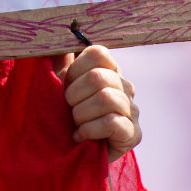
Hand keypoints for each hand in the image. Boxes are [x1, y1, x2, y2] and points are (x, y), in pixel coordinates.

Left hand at [57, 45, 140, 161]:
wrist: (71, 154)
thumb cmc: (64, 114)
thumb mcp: (58, 85)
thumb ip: (59, 60)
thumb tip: (56, 36)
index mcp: (108, 70)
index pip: (98, 53)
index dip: (75, 69)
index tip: (65, 86)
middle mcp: (125, 86)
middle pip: (99, 77)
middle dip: (74, 96)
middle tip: (68, 110)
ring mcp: (133, 110)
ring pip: (106, 99)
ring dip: (81, 114)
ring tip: (75, 123)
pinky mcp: (134, 133)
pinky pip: (112, 122)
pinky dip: (89, 130)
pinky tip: (80, 136)